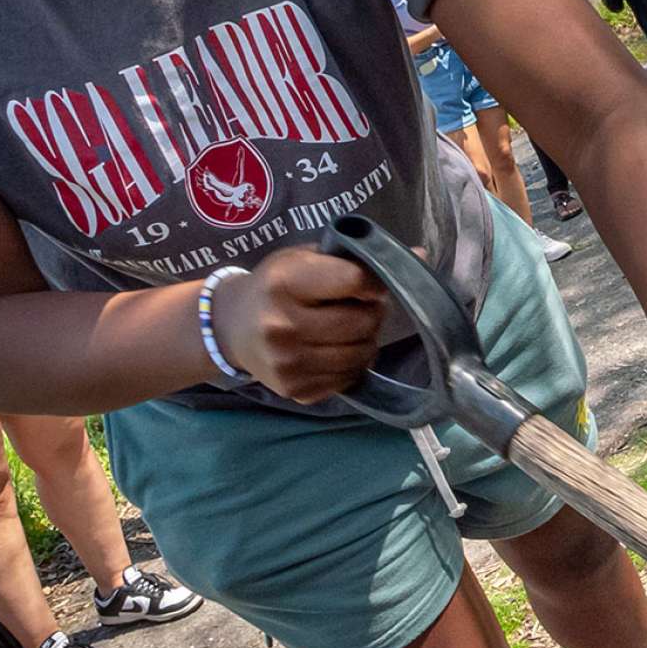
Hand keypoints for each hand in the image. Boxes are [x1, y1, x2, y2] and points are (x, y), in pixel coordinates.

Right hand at [212, 247, 384, 401]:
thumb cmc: (275, 286)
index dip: (372, 282)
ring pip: (361, 353)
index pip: (353, 280)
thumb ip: (348, 258)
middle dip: (372, 312)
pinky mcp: (296, 389)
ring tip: (351, 328)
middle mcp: (281, 326)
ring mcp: (287, 363)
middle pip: (361, 322)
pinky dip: (352, 364)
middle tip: (363, 307)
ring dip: (366, 340)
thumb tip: (413, 258)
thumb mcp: (300, 259)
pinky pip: (348, 377)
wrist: (233, 327)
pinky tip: (336, 349)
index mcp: (283, 283)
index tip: (370, 284)